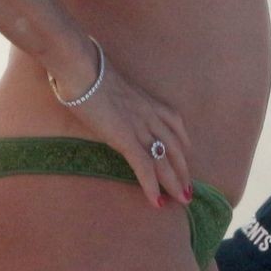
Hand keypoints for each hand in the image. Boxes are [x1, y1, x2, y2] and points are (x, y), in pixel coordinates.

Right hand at [42, 38, 193, 208]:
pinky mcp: (125, 138)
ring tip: (181, 200)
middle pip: (175, 148)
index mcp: (149, 102)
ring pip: (164, 160)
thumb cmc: (90, 73)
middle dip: (183, 170)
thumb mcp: (112, 87)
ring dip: (174, 183)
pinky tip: (156, 201)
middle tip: (188, 189)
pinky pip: (144, 166)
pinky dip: (151, 186)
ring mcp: (140, 127)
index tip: (185, 160)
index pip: (176, 127)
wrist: (82, 68)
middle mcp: (150, 115)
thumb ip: (119, 99)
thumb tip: (110, 107)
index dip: (182, 146)